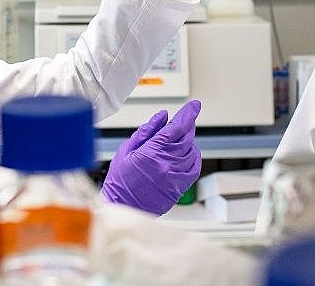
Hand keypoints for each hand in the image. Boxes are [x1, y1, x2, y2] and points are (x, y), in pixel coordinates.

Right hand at [101, 99, 202, 215]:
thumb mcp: (126, 150)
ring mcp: (174, 176)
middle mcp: (166, 164)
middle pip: (186, 137)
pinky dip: (194, 157)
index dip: (187, 114)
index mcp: (151, 152)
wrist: (122, 207)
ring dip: (189, 141)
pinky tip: (188, 153)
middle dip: (188, 125)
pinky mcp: (179, 187)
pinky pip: (194, 168)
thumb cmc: (120, 181)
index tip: (194, 106)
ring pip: (191, 151)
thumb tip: (162, 117)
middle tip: (187, 118)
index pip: (176, 128)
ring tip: (180, 138)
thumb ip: (146, 131)